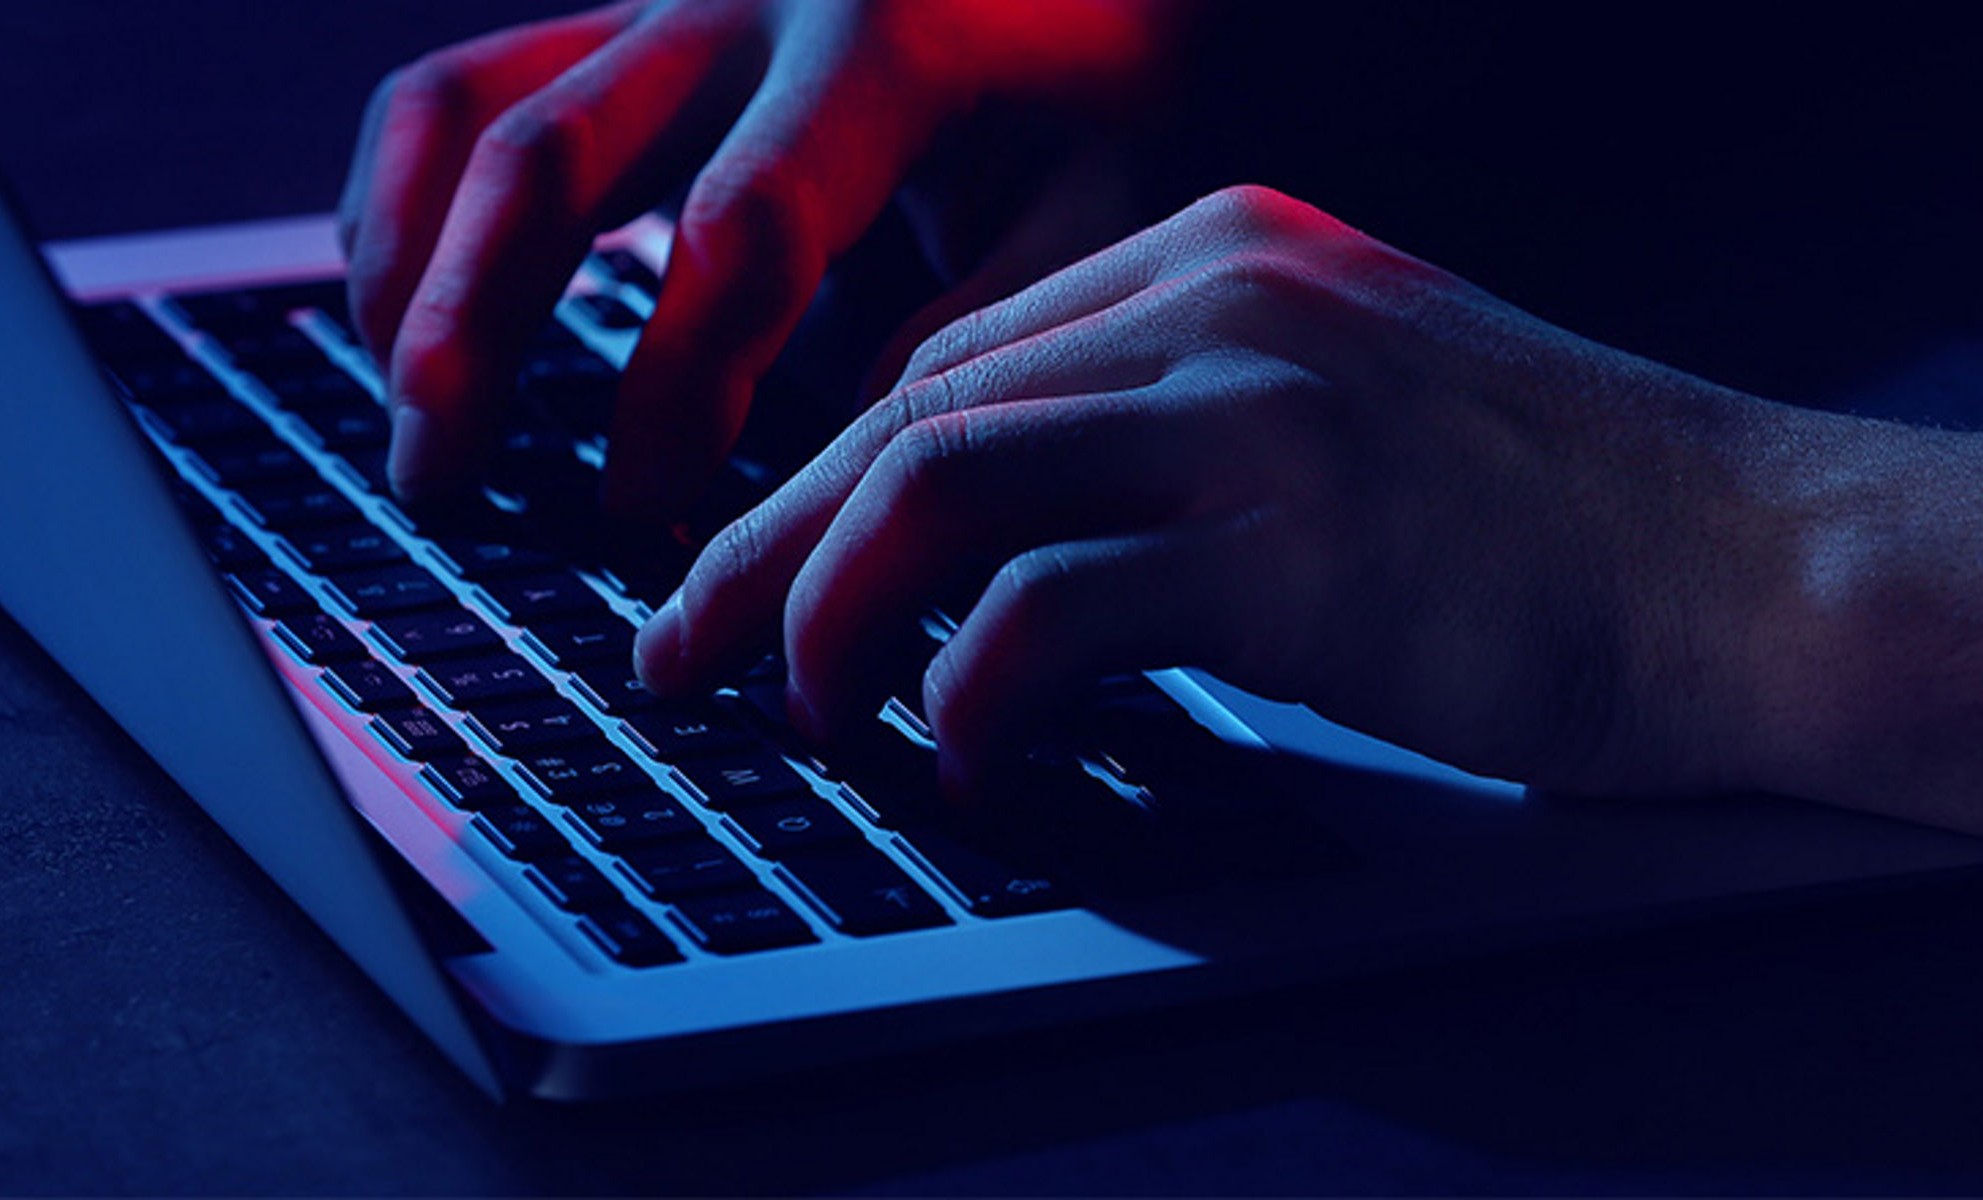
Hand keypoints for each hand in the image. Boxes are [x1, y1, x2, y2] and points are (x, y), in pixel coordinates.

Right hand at [339, 0, 1180, 514]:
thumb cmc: (1107, 78)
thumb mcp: (1105, 196)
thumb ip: (996, 318)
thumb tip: (861, 460)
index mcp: (879, 45)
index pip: (743, 233)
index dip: (677, 386)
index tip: (640, 511)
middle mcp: (743, 1)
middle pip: (554, 159)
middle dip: (480, 329)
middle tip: (445, 475)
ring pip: (474, 110)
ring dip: (411, 262)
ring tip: (405, 405)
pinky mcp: (625, 14)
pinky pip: (466, 82)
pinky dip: (404, 193)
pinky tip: (401, 304)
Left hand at [633, 184, 1873, 805]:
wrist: (1758, 561)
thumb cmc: (1554, 515)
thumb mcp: (1341, 413)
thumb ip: (1175, 430)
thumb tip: (1003, 537)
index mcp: (1218, 256)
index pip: (953, 360)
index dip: (826, 480)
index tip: (759, 573)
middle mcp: (1217, 298)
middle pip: (910, 412)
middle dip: (769, 546)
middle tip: (686, 647)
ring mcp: (1253, 407)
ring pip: (937, 480)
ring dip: (828, 605)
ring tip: (792, 706)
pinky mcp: (1292, 539)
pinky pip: (1049, 606)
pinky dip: (972, 689)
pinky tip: (963, 755)